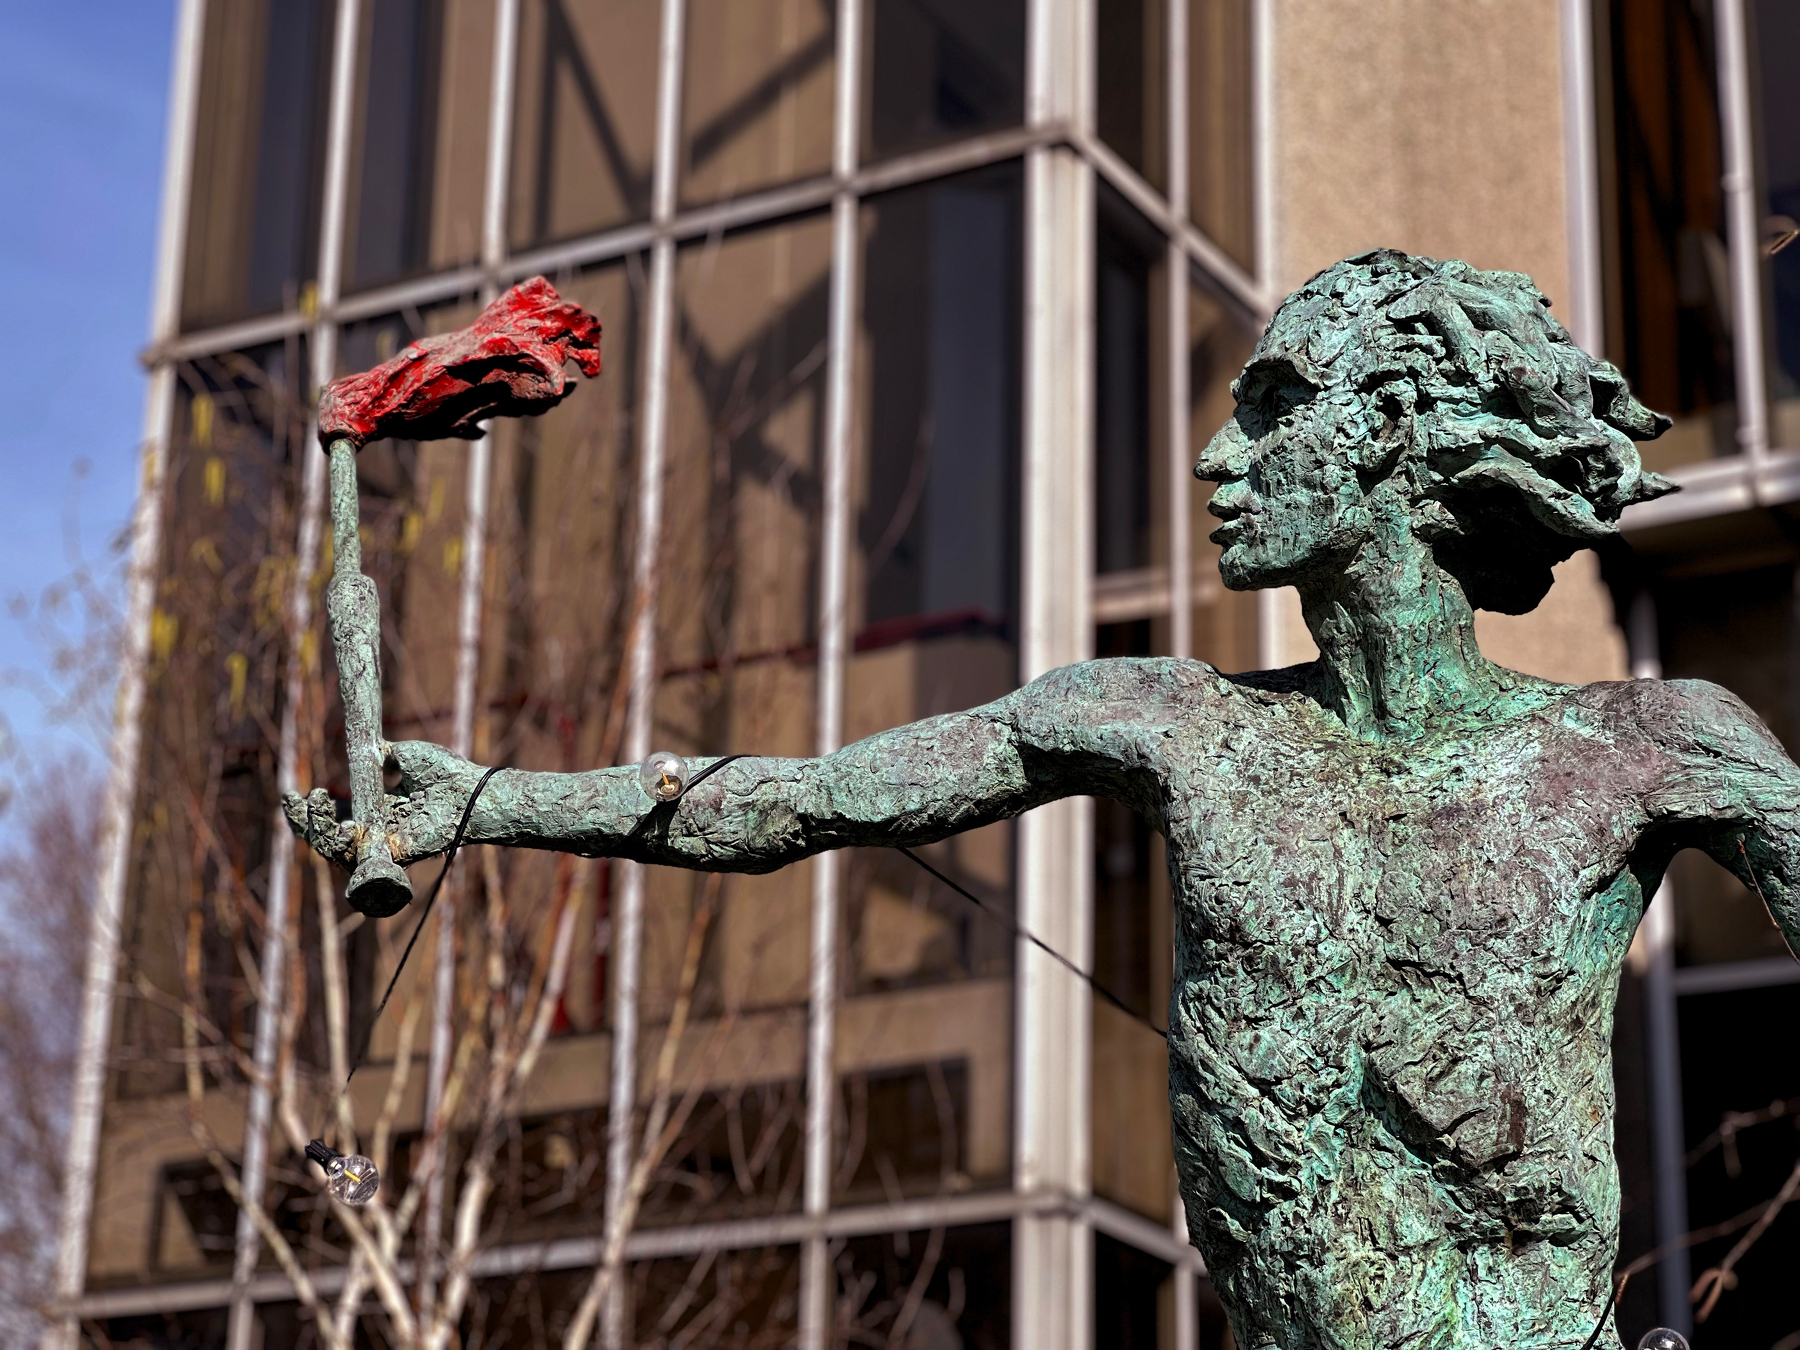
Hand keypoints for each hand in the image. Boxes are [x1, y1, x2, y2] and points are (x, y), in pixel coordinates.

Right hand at [283, 740, 488, 868]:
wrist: (471, 789)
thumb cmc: (447, 774)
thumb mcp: (408, 756)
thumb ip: (384, 755)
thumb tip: (370, 750)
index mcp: (377, 810)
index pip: (334, 817)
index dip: (310, 811)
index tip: (294, 792)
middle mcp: (377, 831)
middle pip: (327, 839)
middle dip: (304, 823)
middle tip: (297, 799)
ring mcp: (385, 846)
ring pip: (337, 853)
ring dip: (318, 833)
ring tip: (317, 807)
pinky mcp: (395, 855)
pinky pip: (363, 864)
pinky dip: (345, 850)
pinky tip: (341, 828)